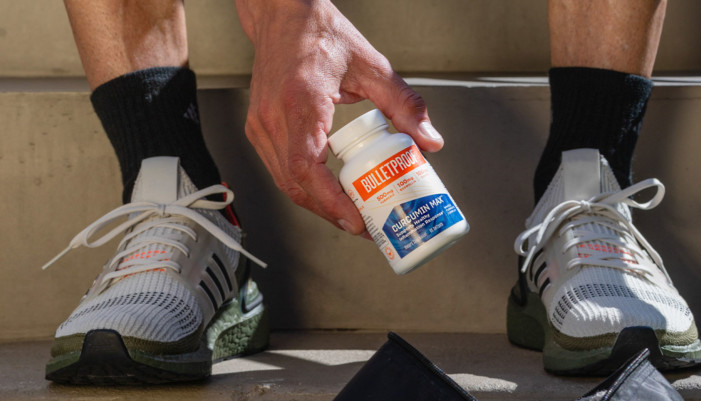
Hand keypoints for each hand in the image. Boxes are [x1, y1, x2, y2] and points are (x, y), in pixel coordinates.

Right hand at [235, 0, 443, 234]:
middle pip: (295, 185)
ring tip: (350, 214)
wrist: (282, 15)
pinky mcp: (258, 128)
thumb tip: (429, 141)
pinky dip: (304, 187)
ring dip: (317, 204)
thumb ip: (404, 104)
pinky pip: (279, 169)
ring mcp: (261, 125)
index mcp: (301, 102)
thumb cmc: (319, 34)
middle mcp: (274, 117)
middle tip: (363, 226)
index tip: (355, 220)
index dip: (331, 202)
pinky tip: (328, 192)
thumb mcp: (372, 65)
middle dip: (330, 212)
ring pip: (284, 182)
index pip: (308, 168)